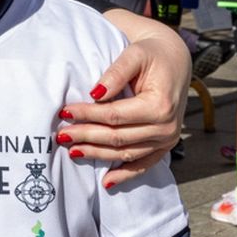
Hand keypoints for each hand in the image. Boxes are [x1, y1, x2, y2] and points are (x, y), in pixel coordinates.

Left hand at [58, 23, 186, 185]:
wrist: (174, 60)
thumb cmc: (152, 54)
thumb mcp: (134, 54)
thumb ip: (115, 73)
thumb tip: (95, 93)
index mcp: (159, 105)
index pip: (114, 116)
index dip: (88, 115)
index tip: (64, 112)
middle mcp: (166, 127)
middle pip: (117, 137)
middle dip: (86, 136)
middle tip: (61, 135)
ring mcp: (167, 139)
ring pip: (126, 153)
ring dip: (98, 155)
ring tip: (72, 152)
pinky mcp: (165, 145)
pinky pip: (144, 165)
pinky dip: (125, 174)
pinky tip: (107, 182)